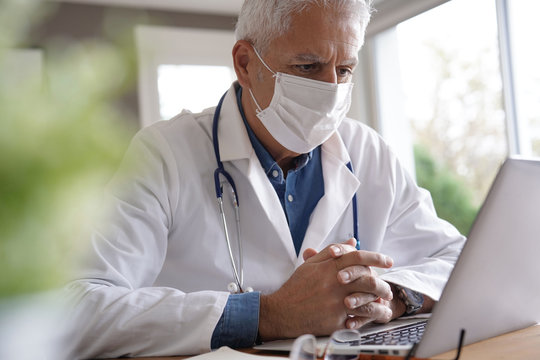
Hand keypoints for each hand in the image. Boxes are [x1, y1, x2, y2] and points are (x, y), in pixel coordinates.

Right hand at [258, 239, 393, 339]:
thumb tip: (352, 242)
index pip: (357, 256)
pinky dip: (370, 317)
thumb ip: (331, 252)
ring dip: (380, 302)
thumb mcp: (311, 266)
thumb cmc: (296, 288)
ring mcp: (335, 302)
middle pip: (367, 279)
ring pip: (367, 300)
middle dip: (383, 284)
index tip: (388, 261)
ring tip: (385, 303)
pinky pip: (359, 318)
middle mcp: (333, 283)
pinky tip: (375, 317)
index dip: (376, 257)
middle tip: (388, 288)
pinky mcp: (335, 320)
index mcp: (328, 267)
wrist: (281, 312)